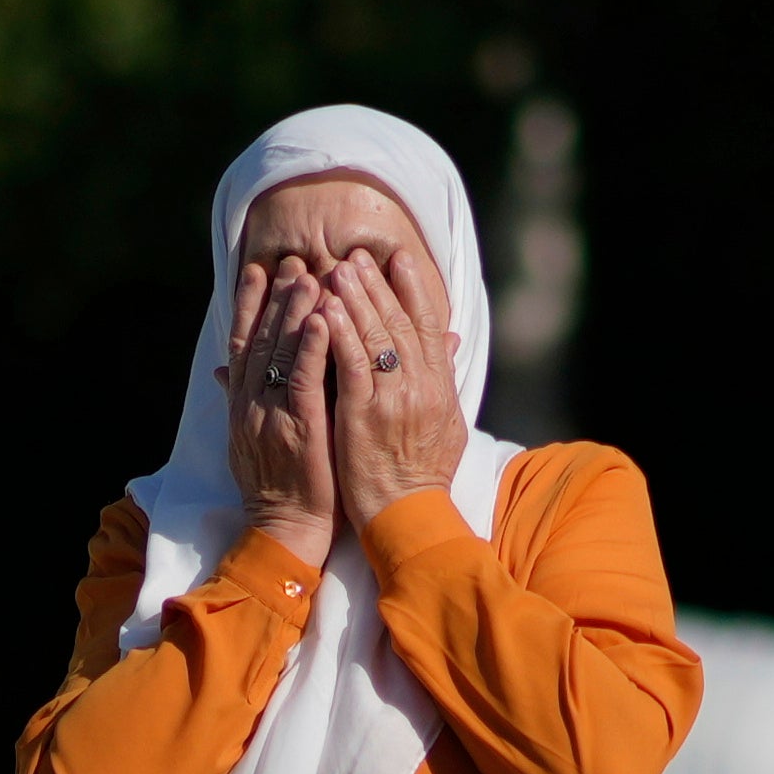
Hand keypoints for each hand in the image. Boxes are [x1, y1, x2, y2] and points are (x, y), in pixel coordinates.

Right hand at [222, 258, 335, 567]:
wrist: (285, 532)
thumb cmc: (278, 489)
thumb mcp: (250, 442)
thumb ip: (240, 401)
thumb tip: (222, 371)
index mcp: (242, 405)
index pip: (242, 343)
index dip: (248, 304)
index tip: (258, 269)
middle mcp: (252, 404)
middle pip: (261, 338)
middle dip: (275, 295)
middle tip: (290, 259)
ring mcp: (273, 415)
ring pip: (281, 352)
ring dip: (294, 310)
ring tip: (308, 274)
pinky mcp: (300, 428)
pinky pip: (305, 379)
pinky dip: (312, 346)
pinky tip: (321, 317)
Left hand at [323, 240, 468, 522]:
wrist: (408, 517)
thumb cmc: (422, 476)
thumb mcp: (447, 425)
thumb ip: (444, 379)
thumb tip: (449, 341)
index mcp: (439, 387)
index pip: (426, 326)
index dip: (412, 289)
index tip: (397, 259)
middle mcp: (420, 387)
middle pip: (398, 323)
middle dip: (376, 285)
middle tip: (356, 256)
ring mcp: (393, 399)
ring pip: (374, 337)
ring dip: (354, 299)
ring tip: (336, 270)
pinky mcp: (364, 414)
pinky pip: (351, 364)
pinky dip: (339, 333)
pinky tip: (324, 310)